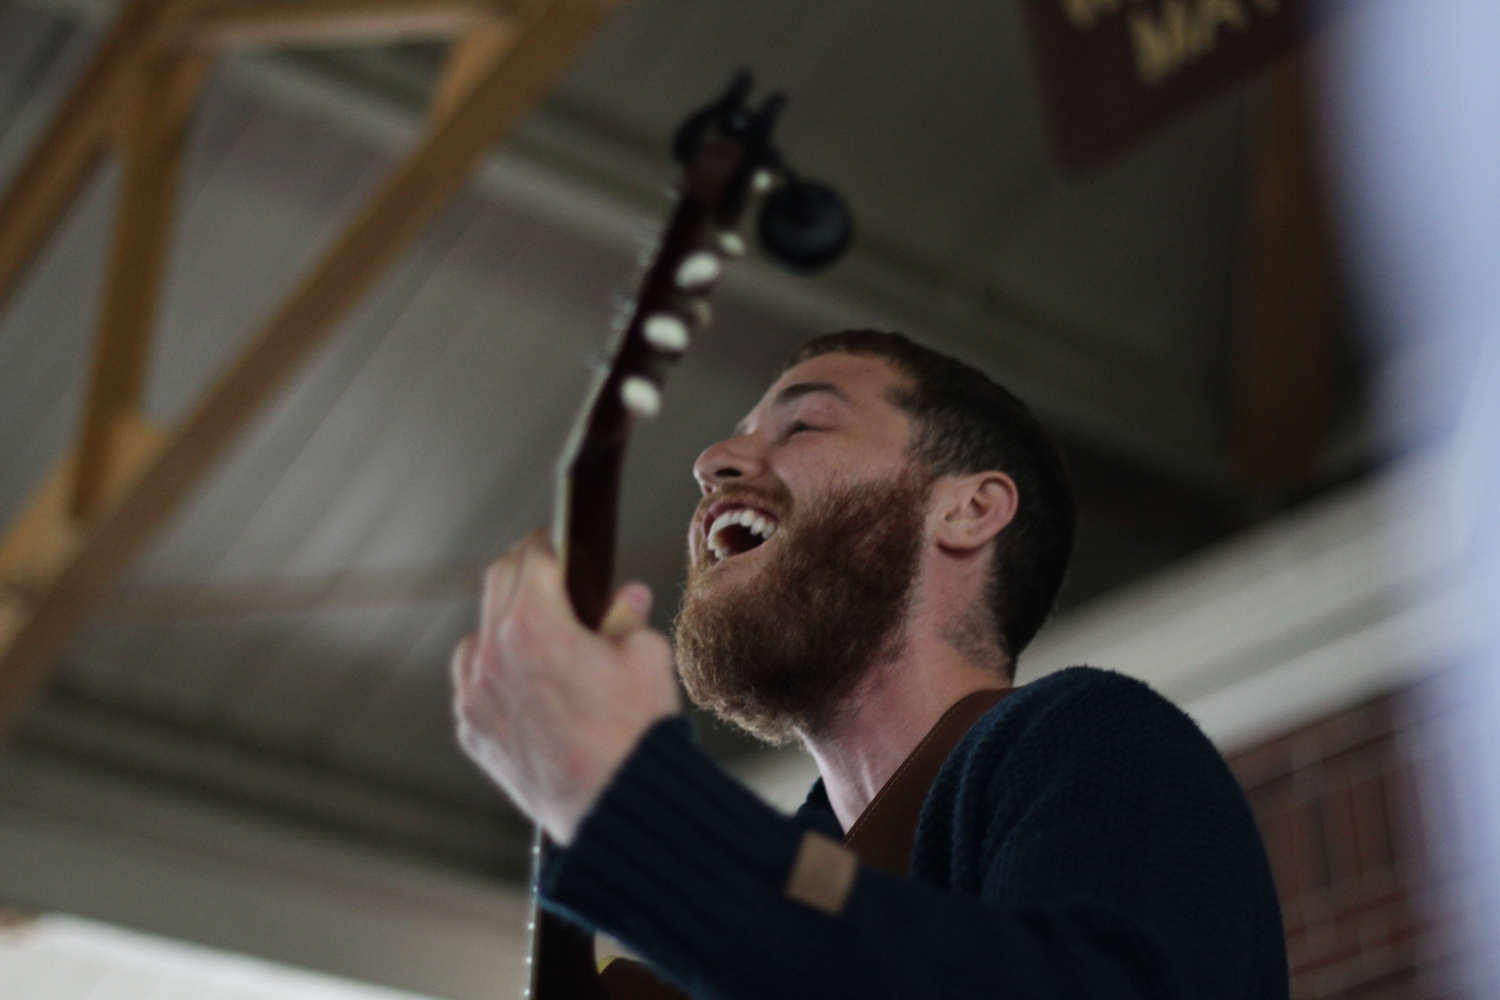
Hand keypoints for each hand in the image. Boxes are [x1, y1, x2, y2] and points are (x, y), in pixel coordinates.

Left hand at [452, 529, 680, 843]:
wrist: (616, 806)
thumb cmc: (635, 733)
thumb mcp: (645, 657)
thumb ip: (627, 618)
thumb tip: (626, 599)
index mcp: (535, 624)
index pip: (533, 556)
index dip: (552, 543)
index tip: (562, 544)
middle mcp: (493, 654)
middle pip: (498, 583)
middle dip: (526, 571)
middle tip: (554, 576)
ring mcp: (476, 695)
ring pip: (479, 635)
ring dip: (506, 624)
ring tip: (544, 638)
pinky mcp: (472, 730)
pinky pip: (475, 683)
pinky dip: (496, 674)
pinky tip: (531, 686)